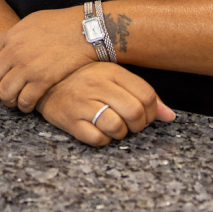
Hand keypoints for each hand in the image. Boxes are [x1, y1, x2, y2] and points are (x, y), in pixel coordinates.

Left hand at [0, 7, 97, 112]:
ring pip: (3, 92)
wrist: (87, 29)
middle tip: (4, 90)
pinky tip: (30, 105)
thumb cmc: (61, 24)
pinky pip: (25, 100)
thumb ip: (14, 36)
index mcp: (9, 37)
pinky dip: (25, 106)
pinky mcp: (44, 79)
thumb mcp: (30, 23)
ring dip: (8, 100)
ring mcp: (28, 67)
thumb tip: (6, 45)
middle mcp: (14, 52)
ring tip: (16, 100)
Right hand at [35, 62, 175, 145]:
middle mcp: (96, 85)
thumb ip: (140, 94)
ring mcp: (81, 103)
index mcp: (110, 71)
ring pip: (117, 127)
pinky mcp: (69, 120)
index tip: (144, 115)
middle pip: (134, 113)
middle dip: (138, 126)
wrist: (43, 83)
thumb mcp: (112, 78)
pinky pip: (97, 138)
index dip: (152, 112)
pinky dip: (102, 140)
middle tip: (130, 125)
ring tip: (113, 127)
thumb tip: (169, 116)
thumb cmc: (82, 81)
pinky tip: (97, 130)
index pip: (146, 95)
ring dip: (120, 133)